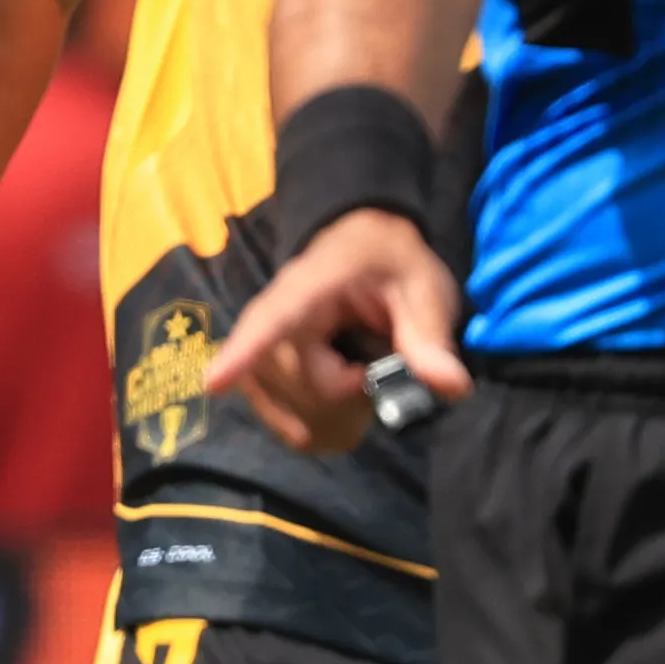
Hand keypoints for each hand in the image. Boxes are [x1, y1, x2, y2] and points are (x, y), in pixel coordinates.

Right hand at [201, 208, 468, 455]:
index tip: (214, 383)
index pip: (274, 318)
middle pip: (298, 379)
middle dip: (344, 392)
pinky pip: (268, 407)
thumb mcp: (424, 289)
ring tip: (356, 381)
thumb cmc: (392, 261)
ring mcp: (263, 337)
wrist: (365, 242)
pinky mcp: (261, 361)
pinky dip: (298, 421)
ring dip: (324, 410)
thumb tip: (451, 388)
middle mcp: (276, 309)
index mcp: (313, 283)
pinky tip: (326, 419)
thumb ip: (430, 338)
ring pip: (281, 400)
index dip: (245, 351)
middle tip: (377, 369)